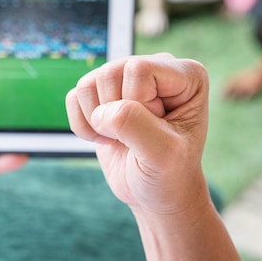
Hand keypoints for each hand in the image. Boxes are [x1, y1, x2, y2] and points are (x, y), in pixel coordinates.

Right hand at [65, 53, 208, 216]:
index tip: (157, 131)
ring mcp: (126, 78)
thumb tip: (101, 112)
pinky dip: (82, 125)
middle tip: (136, 138)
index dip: (138, 104)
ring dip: (96, 121)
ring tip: (121, 139)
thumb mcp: (162, 153)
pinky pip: (74, 96)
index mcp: (187, 74)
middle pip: (109, 73)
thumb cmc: (169, 173)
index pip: (139, 70)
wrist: (155, 193)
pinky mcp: (102, 93)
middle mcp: (156, 67)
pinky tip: (106, 138)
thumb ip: (134, 124)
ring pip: (87, 84)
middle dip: (114, 114)